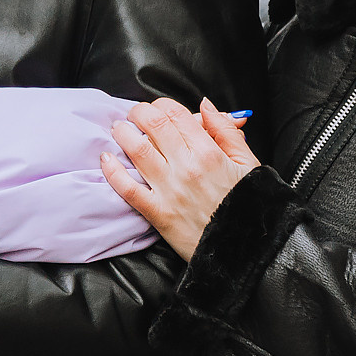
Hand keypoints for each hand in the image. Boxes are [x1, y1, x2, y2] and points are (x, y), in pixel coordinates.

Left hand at [99, 98, 260, 260]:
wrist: (244, 250)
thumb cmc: (248, 205)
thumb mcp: (247, 163)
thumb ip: (226, 131)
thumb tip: (204, 105)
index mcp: (210, 152)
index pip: (176, 114)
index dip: (162, 105)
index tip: (158, 109)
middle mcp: (188, 168)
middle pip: (153, 125)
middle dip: (139, 112)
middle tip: (134, 115)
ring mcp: (170, 191)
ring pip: (137, 150)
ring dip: (123, 134)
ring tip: (119, 129)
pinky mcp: (159, 213)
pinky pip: (129, 189)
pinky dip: (113, 172)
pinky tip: (107, 160)